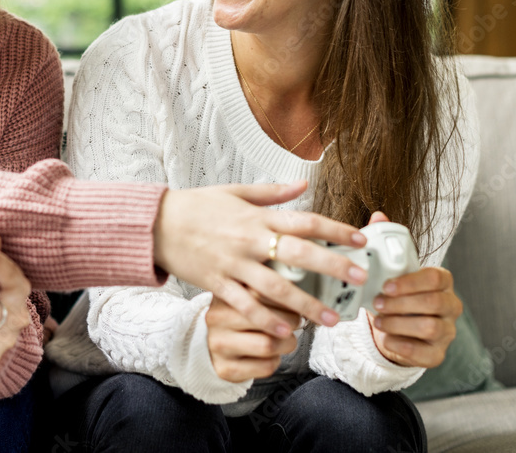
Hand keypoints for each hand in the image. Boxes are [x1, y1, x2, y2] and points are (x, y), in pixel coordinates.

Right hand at [154, 182, 368, 335]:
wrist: (156, 223)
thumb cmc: (195, 206)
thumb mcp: (234, 192)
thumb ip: (271, 193)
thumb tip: (303, 184)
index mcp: (256, 216)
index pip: (304, 221)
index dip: (334, 229)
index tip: (359, 239)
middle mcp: (249, 240)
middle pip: (299, 253)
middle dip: (332, 266)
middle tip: (359, 278)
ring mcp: (233, 264)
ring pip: (276, 287)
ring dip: (306, 305)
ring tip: (330, 320)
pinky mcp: (217, 283)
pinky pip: (246, 305)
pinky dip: (266, 319)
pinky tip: (286, 331)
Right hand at [205, 291, 299, 382]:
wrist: (211, 347)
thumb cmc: (236, 321)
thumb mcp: (245, 298)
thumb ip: (267, 293)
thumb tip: (300, 298)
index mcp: (225, 294)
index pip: (264, 293)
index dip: (291, 302)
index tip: (303, 307)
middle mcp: (217, 318)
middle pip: (270, 321)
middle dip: (292, 323)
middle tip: (295, 323)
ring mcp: (219, 344)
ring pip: (269, 345)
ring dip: (286, 344)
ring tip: (284, 340)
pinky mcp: (226, 368)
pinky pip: (265, 366)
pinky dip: (275, 362)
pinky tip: (269, 355)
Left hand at [366, 213, 461, 366]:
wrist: (396, 327)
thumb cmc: (395, 294)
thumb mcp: (391, 270)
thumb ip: (386, 243)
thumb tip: (379, 216)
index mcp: (441, 282)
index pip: (436, 277)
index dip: (411, 282)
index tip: (386, 284)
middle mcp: (450, 306)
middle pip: (434, 303)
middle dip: (402, 303)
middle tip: (377, 303)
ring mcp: (447, 332)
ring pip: (430, 328)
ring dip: (399, 323)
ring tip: (378, 320)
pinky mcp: (437, 354)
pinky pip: (425, 353)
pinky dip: (402, 346)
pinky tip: (386, 338)